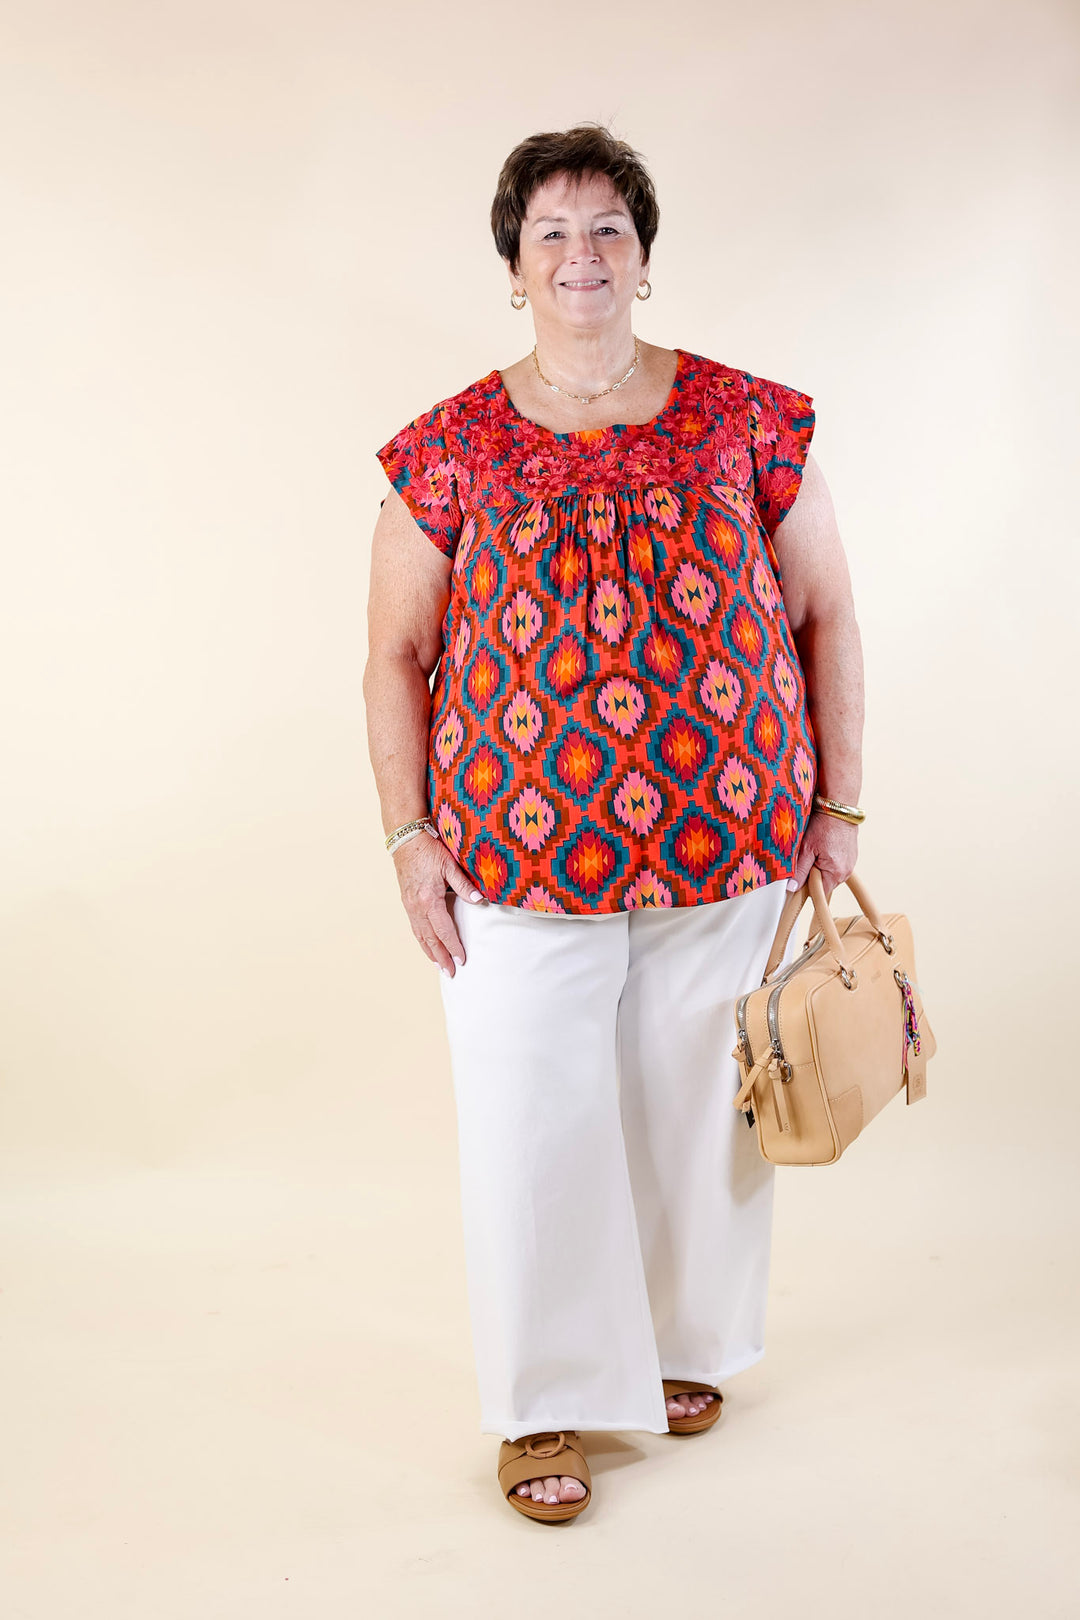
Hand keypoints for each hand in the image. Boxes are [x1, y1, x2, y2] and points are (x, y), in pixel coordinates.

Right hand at [392, 828, 485, 976]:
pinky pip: (414, 927)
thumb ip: (464, 885)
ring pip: (420, 935)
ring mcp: (409, 905)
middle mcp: (416, 907)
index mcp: (429, 899)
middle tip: (451, 973)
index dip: (453, 946)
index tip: (462, 960)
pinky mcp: (406, 902)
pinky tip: (427, 945)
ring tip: (439, 966)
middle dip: (441, 957)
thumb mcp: (450, 865)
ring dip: (430, 952)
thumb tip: (480, 901)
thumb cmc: (429, 849)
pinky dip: (422, 940)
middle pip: (430, 939)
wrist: (405, 839)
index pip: (444, 930)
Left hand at [787, 811, 858, 900]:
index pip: (818, 891)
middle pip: (824, 882)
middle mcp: (846, 871)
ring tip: (816, 849)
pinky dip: (828, 858)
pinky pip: (836, 864)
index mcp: (836, 873)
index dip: (806, 885)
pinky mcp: (851, 855)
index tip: (798, 875)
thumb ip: (799, 870)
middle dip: (813, 873)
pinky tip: (823, 846)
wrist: (839, 808)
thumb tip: (793, 887)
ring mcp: (850, 863)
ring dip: (820, 865)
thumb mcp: (806, 849)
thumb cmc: (824, 826)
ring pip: (829, 872)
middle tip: (806, 856)